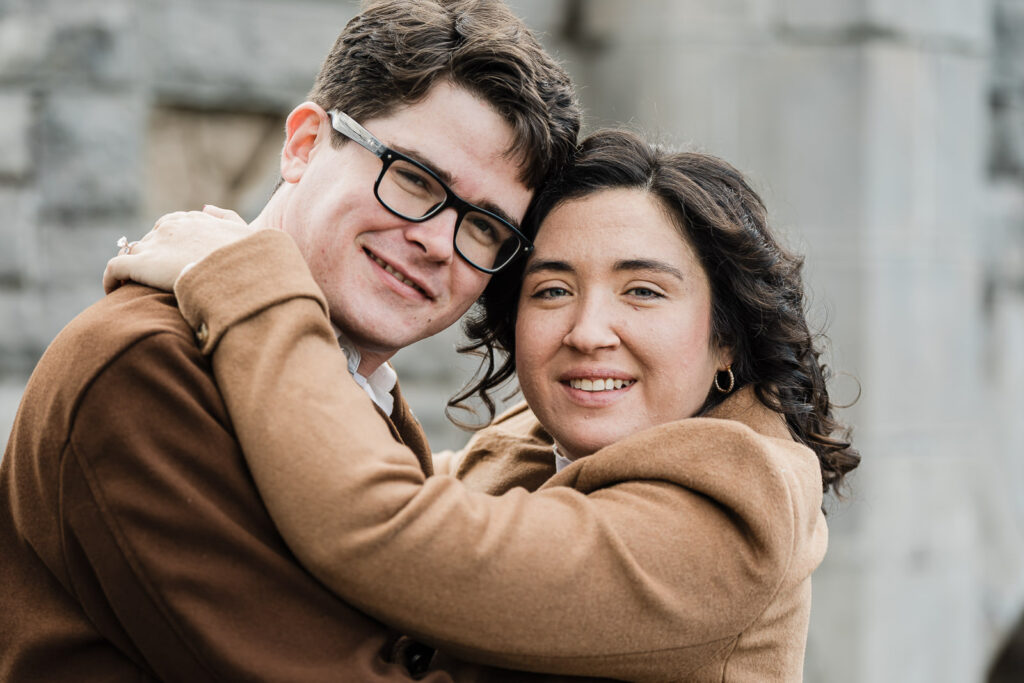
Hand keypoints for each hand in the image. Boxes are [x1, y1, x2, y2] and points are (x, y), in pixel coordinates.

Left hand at [104, 205, 253, 293]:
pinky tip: (113, 292)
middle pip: (149, 239)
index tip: (170, 262)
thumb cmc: (250, 260)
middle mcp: (170, 228)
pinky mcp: (141, 264)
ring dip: (131, 267)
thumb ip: (226, 217)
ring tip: (131, 288)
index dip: (167, 244)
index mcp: (194, 220)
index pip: (169, 226)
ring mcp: (155, 245)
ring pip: (132, 252)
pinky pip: (114, 268)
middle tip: (152, 281)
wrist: (242, 276)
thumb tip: (205, 208)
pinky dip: (110, 278)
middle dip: (150, 257)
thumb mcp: (247, 232)